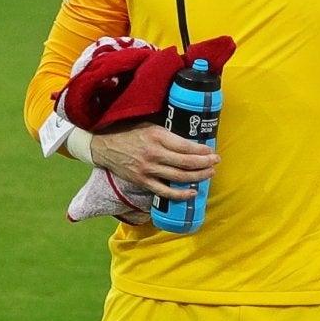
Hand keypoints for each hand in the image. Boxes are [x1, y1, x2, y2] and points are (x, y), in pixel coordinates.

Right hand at [87, 122, 215, 200]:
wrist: (103, 147)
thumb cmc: (129, 133)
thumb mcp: (149, 126)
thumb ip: (168, 134)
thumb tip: (192, 141)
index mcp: (156, 136)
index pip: (186, 146)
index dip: (202, 150)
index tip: (211, 151)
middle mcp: (153, 153)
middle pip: (187, 163)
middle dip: (205, 163)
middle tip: (216, 162)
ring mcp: (148, 169)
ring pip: (180, 177)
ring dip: (199, 177)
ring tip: (209, 173)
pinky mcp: (142, 181)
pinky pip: (165, 192)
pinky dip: (181, 194)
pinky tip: (193, 192)